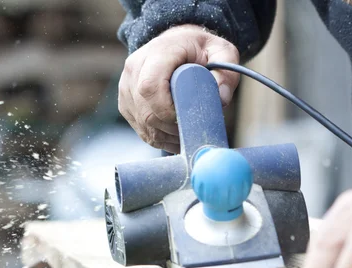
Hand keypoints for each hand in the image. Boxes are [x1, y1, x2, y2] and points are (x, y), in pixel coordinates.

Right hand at [118, 24, 239, 153]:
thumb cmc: (198, 49)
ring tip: (190, 132)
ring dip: (169, 136)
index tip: (190, 117)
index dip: (168, 110)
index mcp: (156, 54)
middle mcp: (134, 71)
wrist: (174, 45)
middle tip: (196, 129)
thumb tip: (221, 99)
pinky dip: (162, 138)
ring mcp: (126, 90)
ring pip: (144, 125)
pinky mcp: (126, 106)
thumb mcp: (219, 50)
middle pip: (147, 112)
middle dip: (173, 128)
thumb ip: (226, 71)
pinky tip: (178, 136)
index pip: (150, 87)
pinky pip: (143, 130)